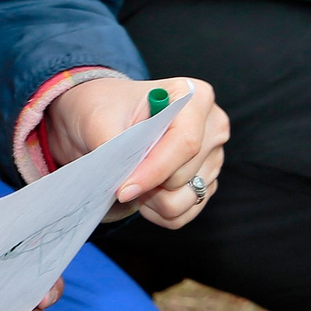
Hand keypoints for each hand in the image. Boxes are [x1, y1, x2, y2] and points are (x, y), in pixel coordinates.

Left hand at [43, 76, 228, 229]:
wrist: (102, 118)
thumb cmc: (103, 109)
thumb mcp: (97, 118)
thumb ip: (112, 146)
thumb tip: (121, 181)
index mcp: (193, 96)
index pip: (185, 142)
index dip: (154, 170)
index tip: (124, 189)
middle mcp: (212, 127)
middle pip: (183, 176)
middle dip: (147, 183)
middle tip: (121, 171)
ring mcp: (213, 157)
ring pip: (185, 200)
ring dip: (151, 199)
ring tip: (131, 178)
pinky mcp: (207, 183)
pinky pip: (183, 214)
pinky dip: (157, 210)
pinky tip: (142, 191)